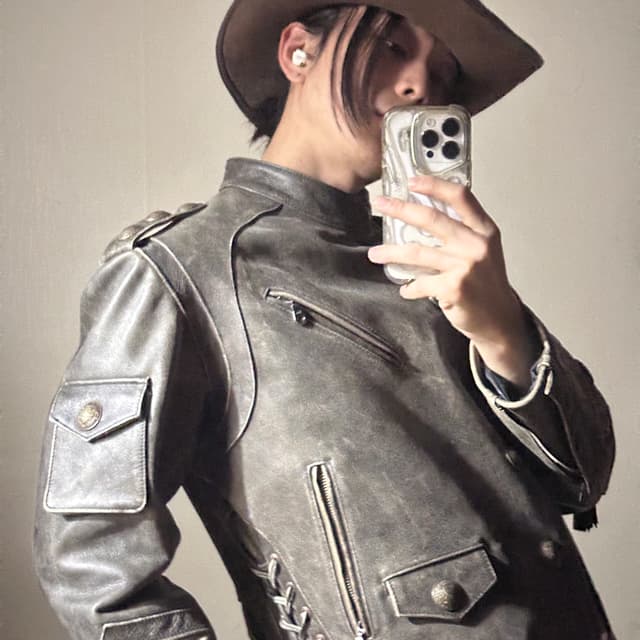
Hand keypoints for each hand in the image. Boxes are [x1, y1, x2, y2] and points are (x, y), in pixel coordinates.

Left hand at [368, 175, 527, 351]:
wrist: (500, 319)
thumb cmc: (487, 284)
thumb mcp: (484, 250)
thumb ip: (462, 232)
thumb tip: (424, 216)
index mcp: (484, 230)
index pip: (460, 197)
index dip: (434, 185)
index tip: (412, 181)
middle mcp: (476, 245)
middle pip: (431, 219)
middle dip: (400, 209)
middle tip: (381, 204)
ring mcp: (465, 266)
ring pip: (417, 252)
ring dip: (391, 252)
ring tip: (375, 254)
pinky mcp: (453, 288)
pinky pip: (420, 283)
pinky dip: (409, 287)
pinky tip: (406, 289)